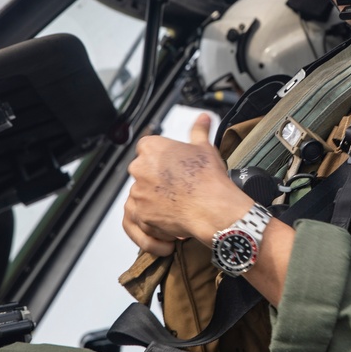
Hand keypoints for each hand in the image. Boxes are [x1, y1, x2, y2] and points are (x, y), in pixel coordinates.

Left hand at [123, 113, 253, 256]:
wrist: (213, 208)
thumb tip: (203, 118)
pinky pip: (137, 222)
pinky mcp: (139, 216)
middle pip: (143, 173)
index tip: (174, 170)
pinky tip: (168, 234)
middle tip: (179, 190)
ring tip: (176, 210)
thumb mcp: (205, 148)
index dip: (162, 161)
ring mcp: (137, 193)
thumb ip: (199, 131)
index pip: (148, 149)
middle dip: (158, 183)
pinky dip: (150, 229)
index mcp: (151, 148)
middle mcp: (139, 169)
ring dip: (154, 205)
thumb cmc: (209, 178)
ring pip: (140, 198)